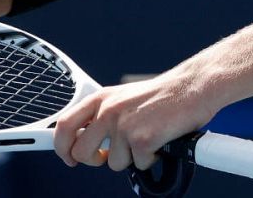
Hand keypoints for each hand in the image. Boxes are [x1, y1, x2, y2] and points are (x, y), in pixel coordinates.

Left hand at [52, 70, 218, 172]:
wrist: (191, 88)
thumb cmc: (160, 96)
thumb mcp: (123, 98)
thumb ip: (103, 115)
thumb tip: (86, 141)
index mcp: (101, 98)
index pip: (65, 125)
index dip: (62, 146)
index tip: (68, 157)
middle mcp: (108, 110)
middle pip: (81, 151)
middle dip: (93, 161)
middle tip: (107, 156)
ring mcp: (124, 125)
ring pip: (114, 163)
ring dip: (130, 158)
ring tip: (145, 138)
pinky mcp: (142, 138)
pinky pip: (138, 165)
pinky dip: (150, 159)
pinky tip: (158, 141)